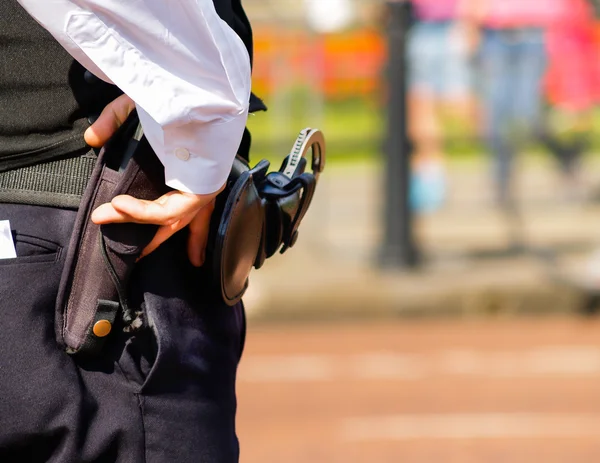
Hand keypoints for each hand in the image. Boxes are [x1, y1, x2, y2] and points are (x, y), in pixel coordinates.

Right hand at [86, 94, 219, 265]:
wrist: (200, 88)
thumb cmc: (176, 94)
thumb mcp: (139, 107)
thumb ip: (114, 121)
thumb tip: (92, 139)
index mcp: (195, 171)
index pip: (194, 208)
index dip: (191, 234)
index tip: (189, 255)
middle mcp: (201, 184)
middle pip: (180, 223)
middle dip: (156, 241)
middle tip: (137, 255)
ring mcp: (203, 189)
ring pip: (168, 220)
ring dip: (133, 219)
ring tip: (104, 213)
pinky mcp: (200, 191)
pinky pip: (167, 211)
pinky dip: (141, 212)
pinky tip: (119, 205)